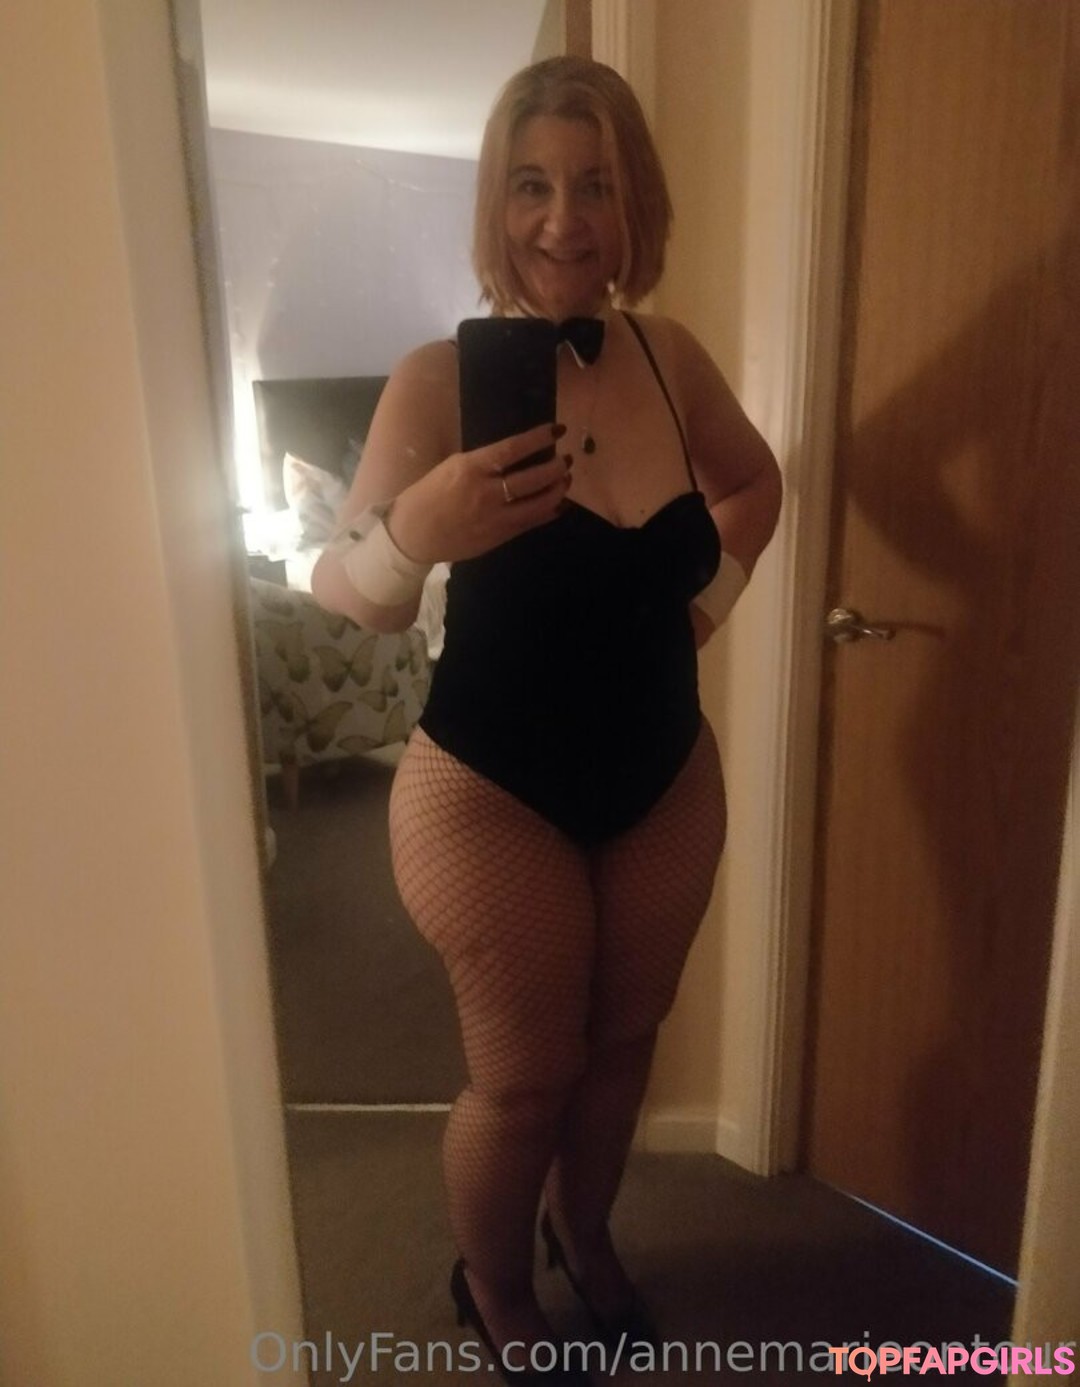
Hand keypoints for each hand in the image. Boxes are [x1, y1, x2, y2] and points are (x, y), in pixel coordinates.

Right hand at [386, 422, 571, 563]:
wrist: (413, 534)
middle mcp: (486, 493)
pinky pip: (531, 523)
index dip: (539, 438)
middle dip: (556, 467)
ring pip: (539, 504)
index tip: (556, 430)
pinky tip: (558, 504)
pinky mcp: (499, 537)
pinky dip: (548, 512)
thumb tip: (516, 454)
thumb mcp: (452, 467)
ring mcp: (495, 518)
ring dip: (557, 490)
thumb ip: (484, 462)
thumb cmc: (428, 495)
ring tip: (565, 479)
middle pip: (533, 479)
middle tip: (565, 459)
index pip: (513, 449)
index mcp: (470, 468)